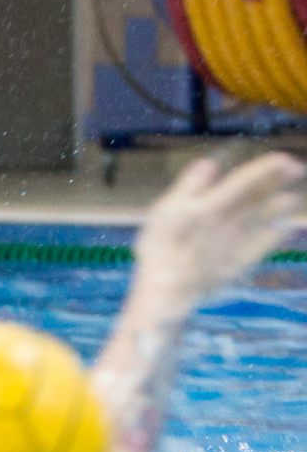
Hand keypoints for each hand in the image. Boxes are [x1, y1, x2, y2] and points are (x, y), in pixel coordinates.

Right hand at [134, 152, 304, 312]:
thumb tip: (210, 163)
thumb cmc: (159, 250)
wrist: (165, 293)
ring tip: (292, 198)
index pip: (242, 182)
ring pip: (262, 221)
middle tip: (296, 167)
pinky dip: (273, 237)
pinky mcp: (237, 264)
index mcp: (210, 207)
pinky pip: (261, 247)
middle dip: (276, 183)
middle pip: (256, 199)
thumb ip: (188, 187)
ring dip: (278, 208)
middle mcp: (228, 223)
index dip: (264, 169)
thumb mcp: (163, 213)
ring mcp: (235, 244)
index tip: (283, 157)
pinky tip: (281, 230)